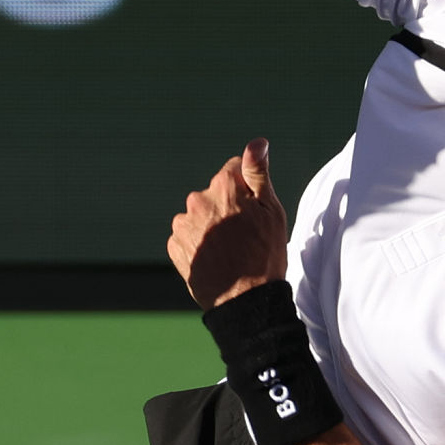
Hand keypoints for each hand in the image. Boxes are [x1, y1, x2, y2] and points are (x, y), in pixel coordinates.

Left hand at [168, 138, 289, 309]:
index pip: (233, 171)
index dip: (246, 190)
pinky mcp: (174, 246)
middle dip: (226, 208)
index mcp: (224, 186)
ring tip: (228, 251)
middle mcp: (197, 200)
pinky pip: (187, 237)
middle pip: (214, 194)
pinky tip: (215, 259)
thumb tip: (256, 142)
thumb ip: (258, 173)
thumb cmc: (264, 255)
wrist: (245, 302)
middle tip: (243, 235)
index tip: (253, 211)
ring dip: (210, 227)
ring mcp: (183, 224)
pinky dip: (198, 244)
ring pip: (199, 216)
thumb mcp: (271, 210)